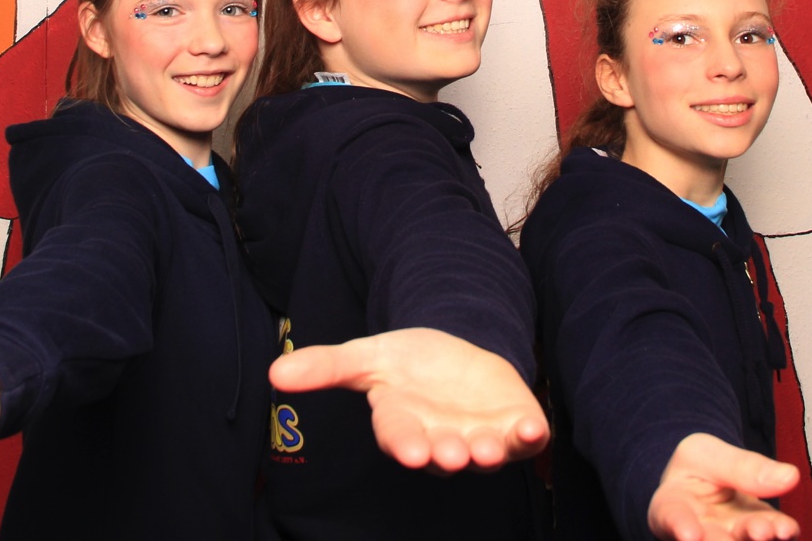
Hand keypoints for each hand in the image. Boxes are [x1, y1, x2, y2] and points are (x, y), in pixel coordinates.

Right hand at [269, 326, 547, 472]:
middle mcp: (441, 438)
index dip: (404, 443)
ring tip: (485, 450)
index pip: (399, 436)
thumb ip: (327, 366)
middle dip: (446, 455)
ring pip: (484, 454)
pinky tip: (535, 429)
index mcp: (403, 422)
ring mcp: (479, 436)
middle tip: (450, 454)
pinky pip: (525, 440)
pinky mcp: (514, 427)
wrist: (457, 355)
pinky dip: (531, 437)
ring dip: (486, 453)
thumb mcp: (368, 356)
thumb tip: (275, 373)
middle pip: (442, 453)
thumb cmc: (409, 364)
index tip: (409, 449)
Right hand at [648, 433, 800, 540]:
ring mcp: (727, 538)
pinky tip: (787, 529)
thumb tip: (790, 476)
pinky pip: (767, 537)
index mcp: (671, 505)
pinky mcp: (753, 538)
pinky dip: (779, 533)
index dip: (679, 526)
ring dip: (756, 536)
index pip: (671, 516)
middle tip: (750, 532)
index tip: (690, 535)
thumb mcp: (706, 453)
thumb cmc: (697, 468)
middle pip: (709, 539)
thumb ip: (740, 465)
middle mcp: (698, 532)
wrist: (708, 481)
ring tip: (770, 530)